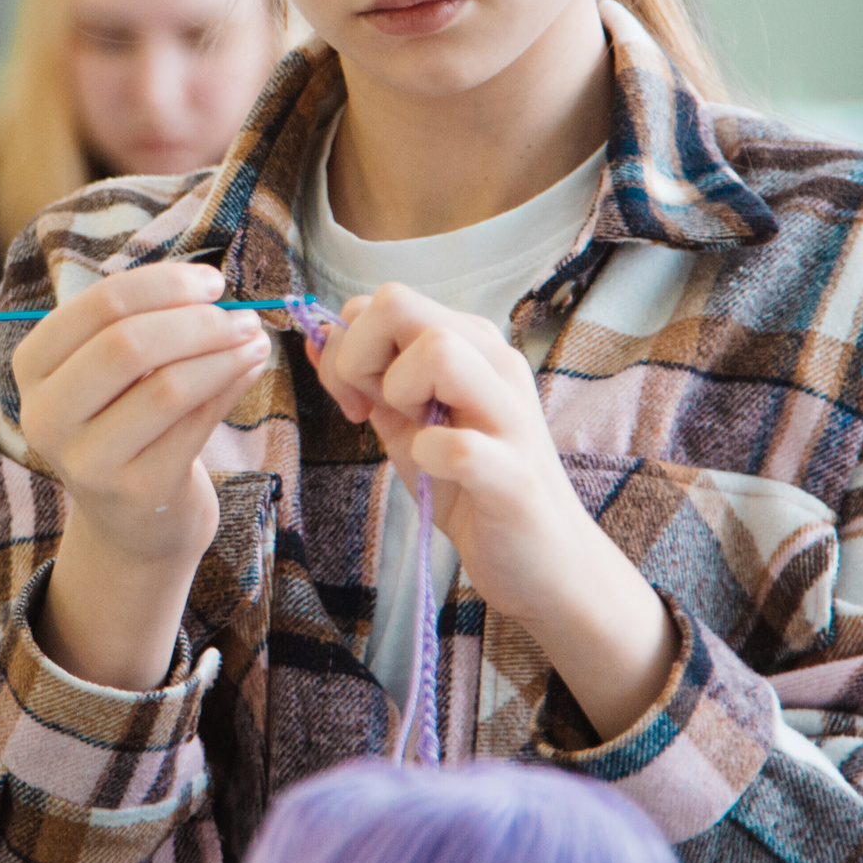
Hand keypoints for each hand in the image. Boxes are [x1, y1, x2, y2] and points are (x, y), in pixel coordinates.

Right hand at [12, 261, 271, 689]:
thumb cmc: (127, 424)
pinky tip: (251, 367)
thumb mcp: (113, 373)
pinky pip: (195, 423)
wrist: (133, 522)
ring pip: (167, 386)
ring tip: (254, 338)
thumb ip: (142, 325)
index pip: (98, 306)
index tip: (211, 282)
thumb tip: (208, 288)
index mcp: (33, 367)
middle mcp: (46, 416)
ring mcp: (88, 460)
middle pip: (127, 344)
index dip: (163, 284)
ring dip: (223, 353)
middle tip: (240, 315)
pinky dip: (231, 385)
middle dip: (197, 321)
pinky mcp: (137, 490)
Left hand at [311, 283, 677, 737]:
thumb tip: (319, 336)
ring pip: (437, 351)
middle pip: (399, 303)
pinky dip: (429, 456)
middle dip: (356, 356)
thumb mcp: (409, 426)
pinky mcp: (515, 474)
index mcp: (471, 347)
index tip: (356, 399)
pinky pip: (456, 445)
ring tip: (411, 434)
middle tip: (368, 411)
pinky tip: (436, 472)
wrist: (543, 563)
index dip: (349, 345)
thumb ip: (369, 382)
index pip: (387, 300)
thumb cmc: (471, 490)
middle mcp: (497, 365)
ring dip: (397, 393)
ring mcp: (511, 416)